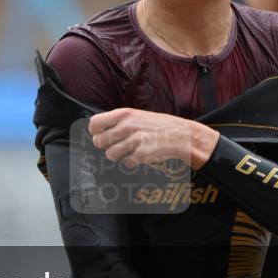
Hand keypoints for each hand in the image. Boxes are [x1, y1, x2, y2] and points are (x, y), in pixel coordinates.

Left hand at [88, 108, 219, 170]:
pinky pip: (126, 163)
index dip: (95, 131)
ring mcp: (134, 140)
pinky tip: (140, 156)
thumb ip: (121, 121)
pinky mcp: (141, 153)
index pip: (95, 122)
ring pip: (110, 154)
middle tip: (115, 146)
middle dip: (105, 146)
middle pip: (99, 141)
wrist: (182, 135)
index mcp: (125, 114)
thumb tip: (101, 129)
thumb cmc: (160, 125)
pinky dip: (131, 162)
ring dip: (118, 156)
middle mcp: (127, 126)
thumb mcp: (139, 116)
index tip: (98, 135)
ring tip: (129, 151)